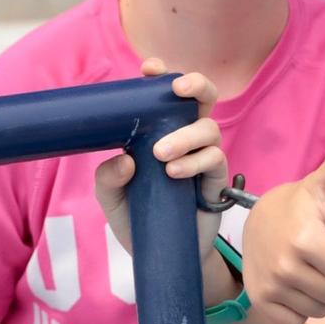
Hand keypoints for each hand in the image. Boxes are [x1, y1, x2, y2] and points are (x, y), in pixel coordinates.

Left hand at [93, 59, 227, 265]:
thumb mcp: (111, 199)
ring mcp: (203, 157)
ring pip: (209, 127)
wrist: (159, 254)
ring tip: (162, 155)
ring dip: (186, 135)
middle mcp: (185, 137)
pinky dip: (195, 161)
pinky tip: (175, 173)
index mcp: (159, 132)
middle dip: (196, 85)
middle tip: (178, 88)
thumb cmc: (136, 218)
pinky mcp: (216, 180)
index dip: (161, 76)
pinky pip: (215, 159)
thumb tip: (126, 158)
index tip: (149, 69)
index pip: (164, 97)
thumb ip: (108, 178)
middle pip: (202, 98)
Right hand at [242, 122, 324, 323]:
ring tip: (308, 269)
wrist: (263, 222)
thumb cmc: (304, 206)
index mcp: (304, 239)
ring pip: (320, 310)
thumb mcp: (324, 184)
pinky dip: (299, 311)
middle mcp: (283, 266)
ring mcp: (269, 287)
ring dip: (320, 294)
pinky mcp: (260, 303)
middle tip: (322, 258)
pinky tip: (294, 287)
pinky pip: (296, 323)